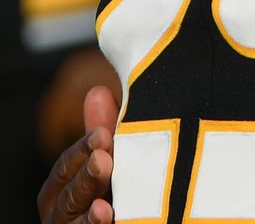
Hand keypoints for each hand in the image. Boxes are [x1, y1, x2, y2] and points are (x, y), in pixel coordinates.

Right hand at [37, 85, 117, 223]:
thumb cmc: (122, 183)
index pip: (66, 167)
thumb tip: (97, 91)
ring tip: (104, 198)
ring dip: (90, 208)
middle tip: (104, 158)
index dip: (82, 150)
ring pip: (75, 221)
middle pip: (68, 195)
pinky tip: (107, 215)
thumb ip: (104, 129)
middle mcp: (62, 213)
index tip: (103, 134)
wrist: (145, 214)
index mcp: (62, 188)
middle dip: (86, 176)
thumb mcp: (114, 156)